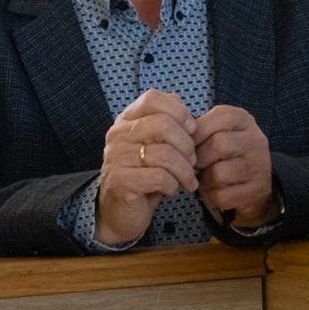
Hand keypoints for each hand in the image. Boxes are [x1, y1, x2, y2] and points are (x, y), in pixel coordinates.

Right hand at [97, 89, 198, 244]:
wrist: (119, 211)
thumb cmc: (143, 174)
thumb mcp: (154, 144)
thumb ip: (166, 120)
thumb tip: (179, 102)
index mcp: (126, 120)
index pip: (152, 98)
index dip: (178, 112)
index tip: (191, 131)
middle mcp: (118, 134)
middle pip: (164, 125)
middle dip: (187, 145)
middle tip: (192, 161)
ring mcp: (116, 157)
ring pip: (166, 154)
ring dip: (185, 170)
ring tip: (187, 179)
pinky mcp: (120, 181)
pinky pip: (160, 177)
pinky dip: (174, 185)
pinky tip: (172, 189)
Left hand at [192, 105, 277, 227]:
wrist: (253, 186)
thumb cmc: (226, 155)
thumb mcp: (219, 133)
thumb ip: (200, 128)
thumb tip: (175, 130)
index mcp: (245, 121)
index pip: (223, 117)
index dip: (200, 131)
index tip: (190, 143)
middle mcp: (256, 141)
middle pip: (219, 144)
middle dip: (200, 158)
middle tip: (196, 164)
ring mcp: (259, 166)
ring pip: (218, 173)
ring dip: (204, 180)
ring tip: (206, 178)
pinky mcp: (255, 190)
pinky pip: (221, 195)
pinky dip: (211, 196)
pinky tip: (215, 191)